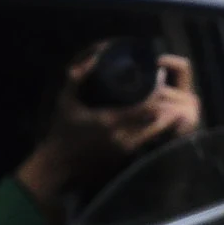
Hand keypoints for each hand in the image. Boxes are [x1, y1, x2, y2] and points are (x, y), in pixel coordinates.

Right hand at [13, 46, 202, 212]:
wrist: (59, 166)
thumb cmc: (61, 131)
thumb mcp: (65, 101)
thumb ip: (76, 79)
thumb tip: (93, 58)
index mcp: (110, 121)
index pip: (147, 106)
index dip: (157, 91)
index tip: (158, 77)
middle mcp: (123, 137)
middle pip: (157, 118)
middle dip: (165, 102)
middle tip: (163, 86)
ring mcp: (127, 149)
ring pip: (156, 130)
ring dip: (162, 115)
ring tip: (162, 98)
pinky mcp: (127, 156)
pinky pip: (149, 139)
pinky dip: (155, 126)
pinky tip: (155, 115)